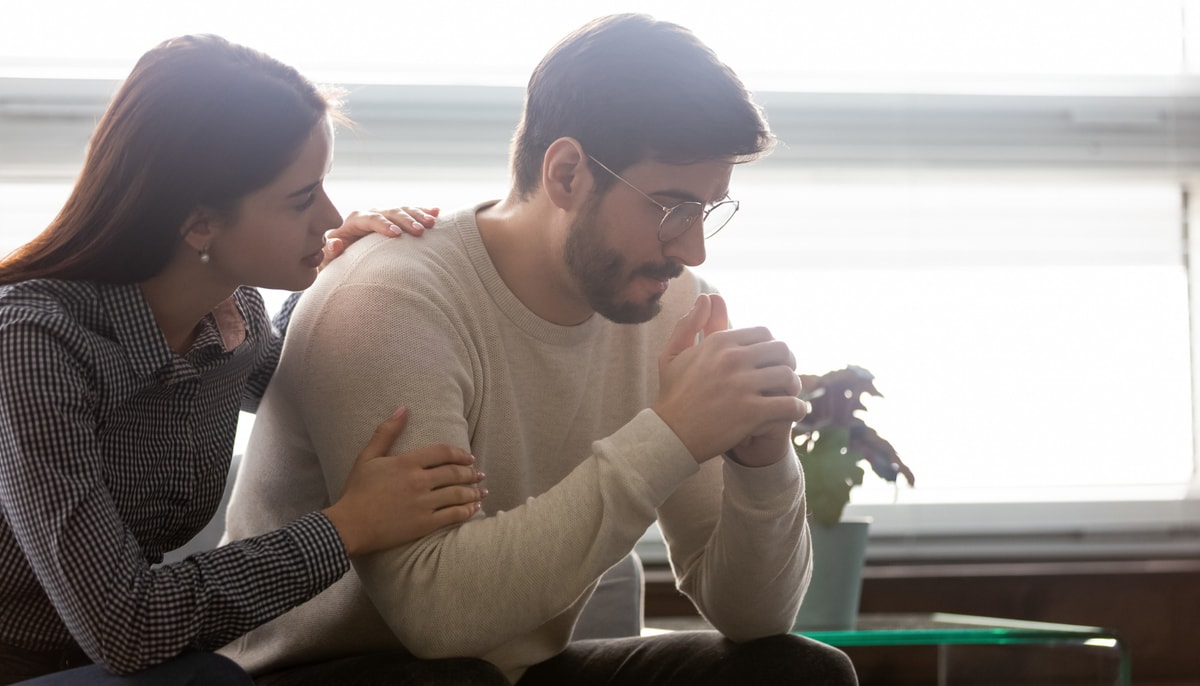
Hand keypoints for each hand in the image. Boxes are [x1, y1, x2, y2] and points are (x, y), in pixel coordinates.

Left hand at [321, 206, 439, 266]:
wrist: (345, 256)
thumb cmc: (337, 259)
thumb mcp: (329, 259)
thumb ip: (329, 251)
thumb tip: (335, 243)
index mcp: (355, 221)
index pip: (370, 219)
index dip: (383, 225)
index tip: (397, 234)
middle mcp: (371, 214)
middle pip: (390, 212)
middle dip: (406, 220)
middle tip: (420, 230)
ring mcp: (385, 216)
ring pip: (403, 210)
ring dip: (418, 215)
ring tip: (432, 224)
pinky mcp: (395, 220)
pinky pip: (410, 213)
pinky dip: (423, 212)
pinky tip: (437, 213)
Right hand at [323, 406, 484, 557]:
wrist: (349, 526)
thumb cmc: (357, 491)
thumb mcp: (368, 457)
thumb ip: (387, 432)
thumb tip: (403, 408)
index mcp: (407, 463)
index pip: (443, 452)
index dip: (460, 454)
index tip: (469, 457)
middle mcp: (419, 481)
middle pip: (454, 473)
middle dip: (471, 473)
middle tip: (479, 474)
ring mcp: (423, 504)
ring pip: (458, 494)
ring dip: (473, 492)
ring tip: (482, 491)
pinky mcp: (424, 524)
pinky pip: (453, 516)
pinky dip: (467, 511)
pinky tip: (473, 510)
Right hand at [652, 293, 806, 463]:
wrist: (669, 434)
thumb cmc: (673, 394)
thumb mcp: (673, 354)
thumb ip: (689, 323)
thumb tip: (706, 298)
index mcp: (718, 343)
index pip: (764, 333)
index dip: (772, 346)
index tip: (771, 360)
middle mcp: (732, 359)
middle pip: (782, 350)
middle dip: (788, 362)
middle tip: (786, 376)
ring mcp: (742, 386)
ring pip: (789, 376)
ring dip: (795, 386)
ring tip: (791, 394)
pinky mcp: (751, 413)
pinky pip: (790, 405)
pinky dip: (798, 408)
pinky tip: (796, 411)